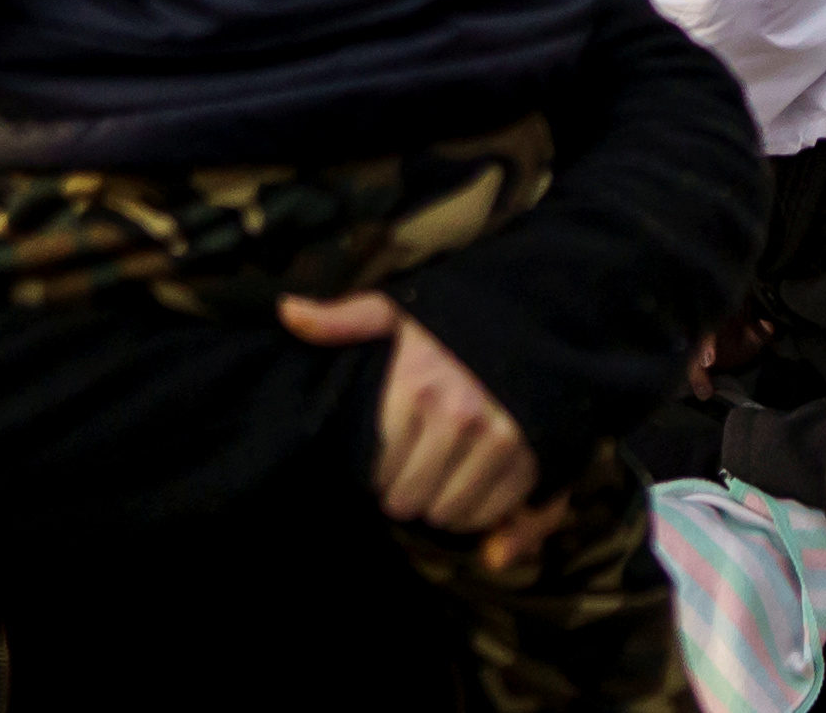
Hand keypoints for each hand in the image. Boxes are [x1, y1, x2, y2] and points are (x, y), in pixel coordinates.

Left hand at [281, 291, 538, 534]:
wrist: (537, 314)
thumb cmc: (456, 323)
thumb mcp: (399, 312)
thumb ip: (345, 320)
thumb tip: (287, 311)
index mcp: (417, 386)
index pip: (374, 472)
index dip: (376, 468)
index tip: (389, 450)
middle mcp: (459, 415)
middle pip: (406, 501)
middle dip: (405, 489)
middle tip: (415, 464)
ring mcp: (500, 438)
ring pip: (447, 514)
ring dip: (440, 503)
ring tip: (442, 473)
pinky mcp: (531, 457)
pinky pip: (488, 514)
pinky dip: (478, 510)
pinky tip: (472, 481)